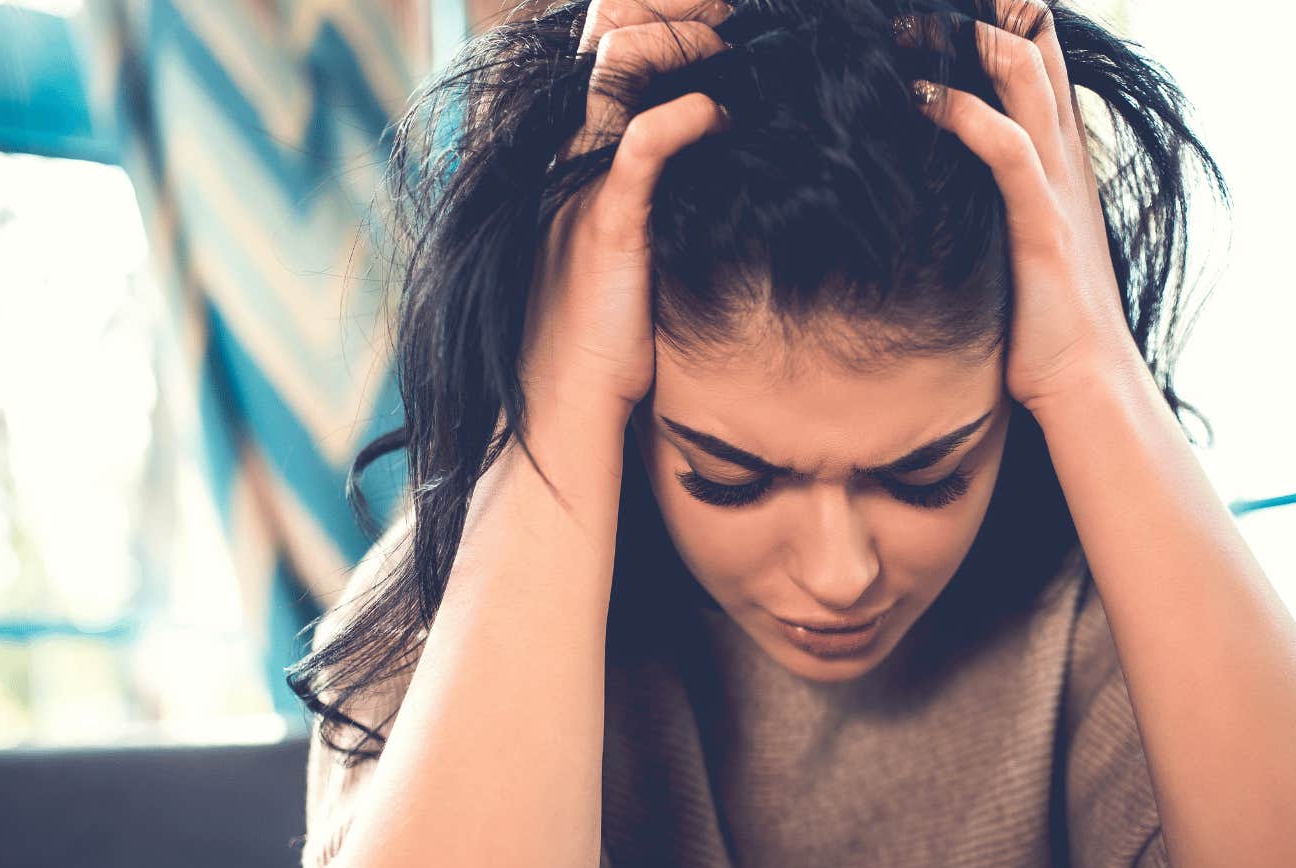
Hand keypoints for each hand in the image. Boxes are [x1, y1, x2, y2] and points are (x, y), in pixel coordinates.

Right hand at [519, 0, 733, 417]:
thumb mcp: (626, 238)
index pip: (603, 38)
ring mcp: (580, 181)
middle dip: (674, 6)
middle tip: (733, 15)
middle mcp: (568, 150)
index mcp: (573, 147)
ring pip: (616, 63)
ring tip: (732, 52)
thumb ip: (652, 186)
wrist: (562, 400)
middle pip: (605, 26)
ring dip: (683, 40)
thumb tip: (714, 148)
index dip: (659, 11)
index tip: (721, 18)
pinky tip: (721, 118)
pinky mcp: (605, 221)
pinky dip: (688, 116)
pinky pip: (641, 144)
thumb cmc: (602, 329)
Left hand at [900, 0, 1147, 413]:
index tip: (943, 13)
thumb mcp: (1011, 245)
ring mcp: (1056, 187)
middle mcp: (1064, 159)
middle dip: (984, 12)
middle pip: (1036, 47)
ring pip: (1025, 75)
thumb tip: (928, 187)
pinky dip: (962, 113)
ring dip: (965, 39)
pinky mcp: (1041, 226)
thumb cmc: (1040, 325)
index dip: (1002, 21)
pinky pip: (1007, 148)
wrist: (1084, 383)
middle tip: (915, 7)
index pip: (1039, 61)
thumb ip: (987, 205)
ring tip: (904, 26)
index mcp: (1059, 160)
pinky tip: (919, 98)